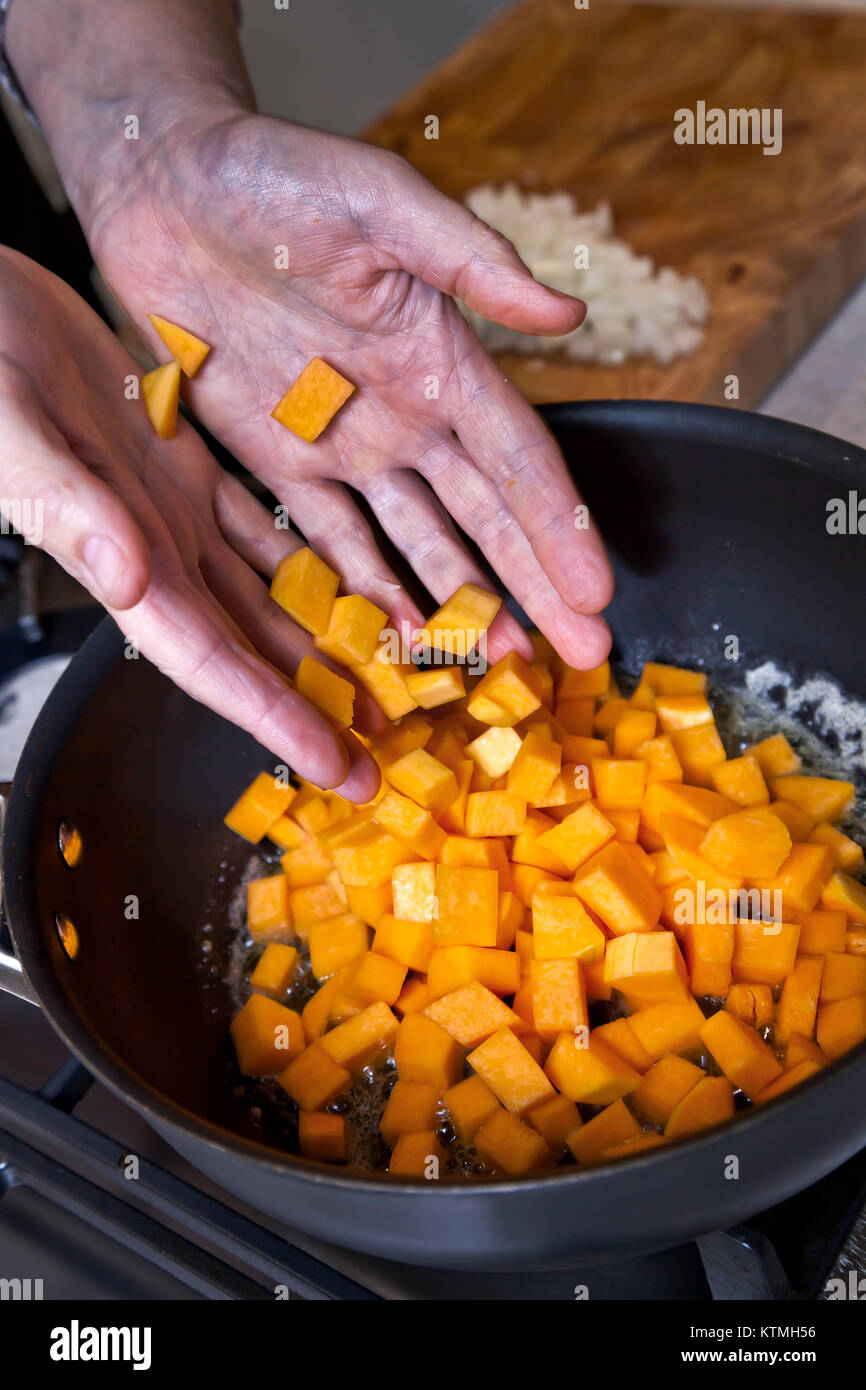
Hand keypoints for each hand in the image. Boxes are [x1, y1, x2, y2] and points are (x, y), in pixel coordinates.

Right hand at [0, 248, 384, 799]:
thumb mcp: (11, 429)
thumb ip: (67, 506)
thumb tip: (127, 577)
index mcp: (119, 559)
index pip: (212, 663)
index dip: (276, 719)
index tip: (339, 766)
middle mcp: (154, 552)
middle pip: (250, 651)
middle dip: (314, 707)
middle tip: (383, 757)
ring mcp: (172, 512)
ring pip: (263, 598)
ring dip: (319, 645)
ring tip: (380, 683)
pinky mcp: (183, 466)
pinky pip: (261, 529)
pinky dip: (309, 560)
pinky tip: (352, 581)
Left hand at [80, 113, 613, 669]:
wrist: (166, 185)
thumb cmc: (275, 174)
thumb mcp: (380, 202)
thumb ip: (468, 258)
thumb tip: (567, 310)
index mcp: (440, 357)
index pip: (518, 459)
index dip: (559, 526)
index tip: (595, 589)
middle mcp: (405, 414)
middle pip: (485, 517)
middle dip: (535, 585)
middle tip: (583, 651)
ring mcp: (344, 446)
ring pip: (419, 542)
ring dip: (461, 602)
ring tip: (501, 663)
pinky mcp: (279, 463)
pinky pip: (330, 542)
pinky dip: (367, 591)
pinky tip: (401, 640)